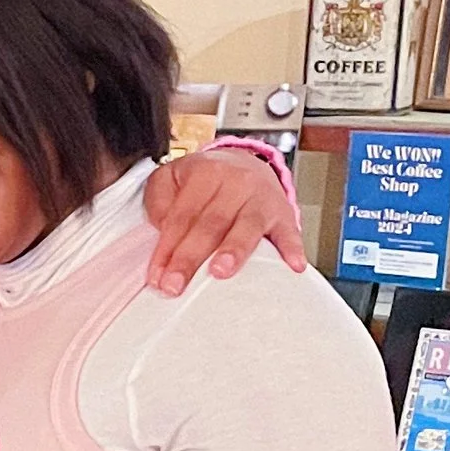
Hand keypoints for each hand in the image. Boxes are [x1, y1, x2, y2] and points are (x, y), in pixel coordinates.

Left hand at [139, 146, 306, 296]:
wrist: (248, 164)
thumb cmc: (206, 180)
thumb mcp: (172, 177)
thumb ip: (158, 199)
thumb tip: (160, 229)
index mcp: (206, 172)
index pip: (182, 215)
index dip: (167, 247)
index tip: (156, 276)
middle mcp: (236, 183)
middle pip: (211, 224)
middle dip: (190, 258)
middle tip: (174, 285)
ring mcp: (262, 199)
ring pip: (247, 226)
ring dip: (234, 250)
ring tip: (220, 272)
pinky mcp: (284, 214)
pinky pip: (289, 232)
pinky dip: (291, 249)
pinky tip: (292, 266)